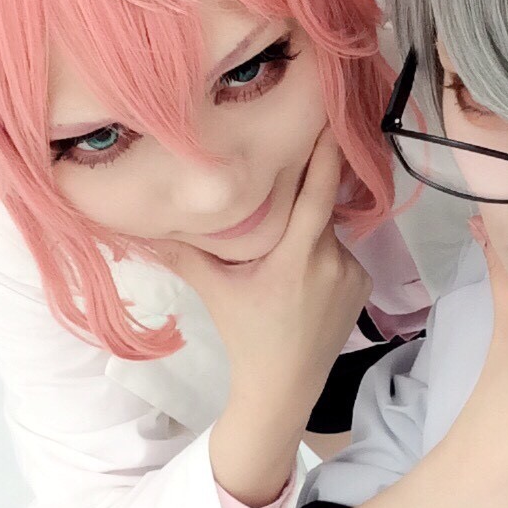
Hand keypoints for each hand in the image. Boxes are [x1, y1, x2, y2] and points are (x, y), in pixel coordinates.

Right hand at [154, 131, 371, 506]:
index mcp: (296, 256)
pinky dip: (325, 256)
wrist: (284, 387)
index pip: (319, 192)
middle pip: (322, 208)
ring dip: (311, 234)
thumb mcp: (214, 292)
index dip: (326, 153)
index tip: (331, 120)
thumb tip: (143, 223)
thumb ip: (185, 253)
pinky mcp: (364, 287)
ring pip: (330, 233)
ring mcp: (353, 274)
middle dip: (305, 195)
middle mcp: (332, 260)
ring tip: (284, 259)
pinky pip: (344, 255)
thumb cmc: (246, 336)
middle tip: (290, 177)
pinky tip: (304, 280)